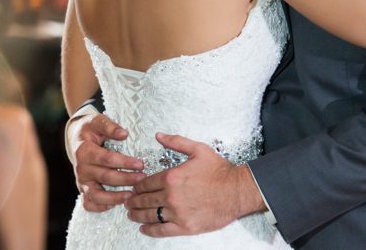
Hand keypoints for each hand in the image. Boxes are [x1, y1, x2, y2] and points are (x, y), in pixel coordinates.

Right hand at [68, 113, 144, 211]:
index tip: (141, 164)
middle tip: (143, 179)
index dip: (124, 162)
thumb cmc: (89, 129)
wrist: (76, 137)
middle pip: (105, 177)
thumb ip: (110, 126)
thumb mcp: (97, 121)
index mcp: (85, 151)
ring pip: (96, 195)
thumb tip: (124, 134)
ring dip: (114, 198)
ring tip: (131, 196)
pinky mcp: (83, 189)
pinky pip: (89, 204)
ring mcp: (82, 180)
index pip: (107, 159)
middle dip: (126, 179)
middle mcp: (81, 168)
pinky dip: (101, 207)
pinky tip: (116, 204)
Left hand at [125, 133, 264, 236]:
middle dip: (133, 201)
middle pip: (145, 199)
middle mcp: (171, 196)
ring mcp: (177, 212)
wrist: (237, 191)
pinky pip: (162, 229)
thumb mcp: (198, 150)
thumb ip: (176, 142)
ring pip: (150, 215)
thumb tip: (159, 135)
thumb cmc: (220, 171)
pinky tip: (144, 228)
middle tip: (128, 202)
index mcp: (172, 177)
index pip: (146, 183)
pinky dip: (150, 230)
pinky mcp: (185, 226)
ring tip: (132, 214)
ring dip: (137, 215)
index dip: (137, 186)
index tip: (133, 188)